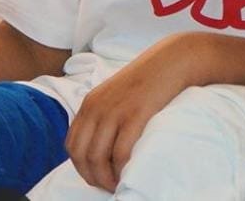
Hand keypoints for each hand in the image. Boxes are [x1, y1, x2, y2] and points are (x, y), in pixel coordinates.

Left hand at [65, 33, 203, 191]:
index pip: (72, 144)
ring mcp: (115, 111)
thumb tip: (100, 142)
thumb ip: (103, 111)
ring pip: (97, 158)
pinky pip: (120, 152)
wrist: (173, 59)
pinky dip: (121, 169)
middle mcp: (97, 108)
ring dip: (106, 178)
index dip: (80, 166)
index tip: (95, 175)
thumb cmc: (148, 77)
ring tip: (118, 183)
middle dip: (92, 177)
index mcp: (90, 102)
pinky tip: (128, 173)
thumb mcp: (116, 92)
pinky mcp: (135, 115)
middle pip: (82, 155)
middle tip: (107, 185)